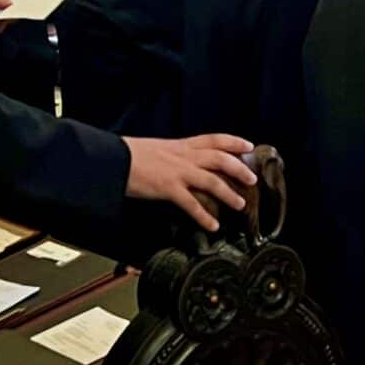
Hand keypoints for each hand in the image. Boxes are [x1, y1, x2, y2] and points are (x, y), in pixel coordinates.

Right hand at [123, 134, 255, 231]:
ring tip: (240, 204)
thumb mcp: (155, 148)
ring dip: (229, 194)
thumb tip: (178, 163)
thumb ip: (172, 155)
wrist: (112, 160)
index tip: (248, 145)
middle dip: (239, 169)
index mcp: (180, 145)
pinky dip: (205, 216)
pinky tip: (213, 225)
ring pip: (212, 182)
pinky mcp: (168, 188)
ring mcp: (178, 172)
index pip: (214, 139)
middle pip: (220, 159)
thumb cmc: (128, 154)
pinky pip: (192, 205)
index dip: (233, 142)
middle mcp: (183, 156)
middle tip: (252, 180)